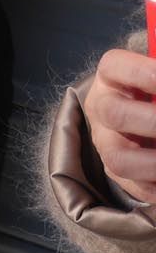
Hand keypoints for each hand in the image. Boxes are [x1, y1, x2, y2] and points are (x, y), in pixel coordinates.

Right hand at [83, 46, 155, 203]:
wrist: (143, 121)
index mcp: (113, 76)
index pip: (115, 66)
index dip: (143, 73)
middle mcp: (102, 107)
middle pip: (114, 113)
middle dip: (154, 122)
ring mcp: (107, 141)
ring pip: (117, 157)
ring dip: (155, 163)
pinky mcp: (120, 173)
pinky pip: (136, 186)